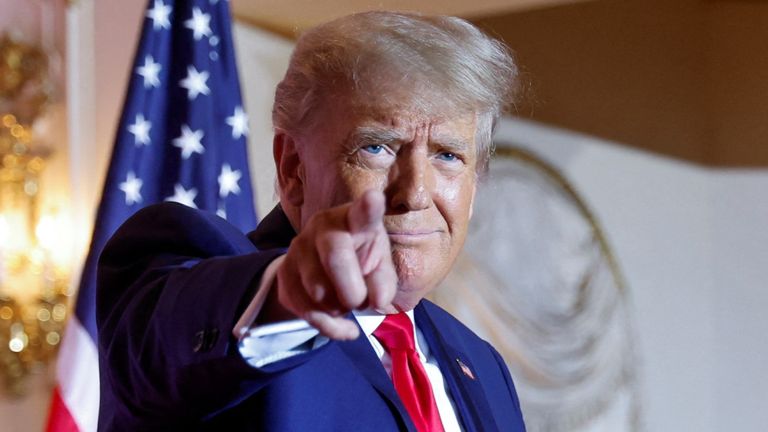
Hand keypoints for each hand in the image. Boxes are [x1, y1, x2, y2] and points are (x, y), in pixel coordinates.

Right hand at [275, 190, 397, 339]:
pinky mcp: (283, 273)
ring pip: (317, 290)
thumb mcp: (380, 268)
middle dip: (352, 290)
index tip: (374, 197)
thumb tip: (377, 300)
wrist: (323, 269)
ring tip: (346, 302)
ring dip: (339, 309)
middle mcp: (322, 227)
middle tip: (360, 302)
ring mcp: (298, 248)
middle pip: (335, 257)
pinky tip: (342, 325)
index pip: (361, 214)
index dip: (368, 207)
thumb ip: (384, 282)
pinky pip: (305, 310)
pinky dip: (329, 326)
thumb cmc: (360, 261)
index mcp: (353, 220)